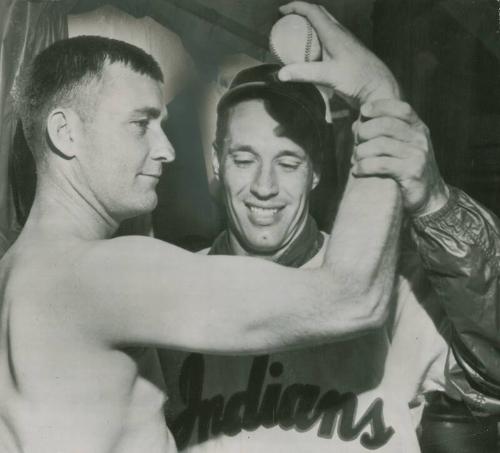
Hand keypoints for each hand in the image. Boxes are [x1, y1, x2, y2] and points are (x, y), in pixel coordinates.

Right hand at [277, 1, 399, 105]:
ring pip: (325, 24)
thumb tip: (280, 74)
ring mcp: (345, 41)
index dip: (295, 7)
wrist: (377, 85)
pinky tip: (312, 50)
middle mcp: (340, 32)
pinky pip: (329, 37)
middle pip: (319, 13)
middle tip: (287, 19)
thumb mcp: (326, 75)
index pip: (312, 11)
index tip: (281, 11)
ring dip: (310, 23)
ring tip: (297, 32)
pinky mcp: (347, 51)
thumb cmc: (355, 78)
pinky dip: (317, 37)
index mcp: (333, 33)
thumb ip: (303, 74)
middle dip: (302, 11)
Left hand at [351, 99, 448, 215]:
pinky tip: (357, 170)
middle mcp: (420, 139)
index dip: (381, 106)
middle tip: (356, 142)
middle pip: (387, 125)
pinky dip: (364, 166)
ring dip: (361, 151)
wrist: (428, 197)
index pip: (401, 109)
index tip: (364, 110)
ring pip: (380, 145)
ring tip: (355, 159)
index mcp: (418, 128)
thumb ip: (382, 134)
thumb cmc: (407, 169)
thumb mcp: (399, 147)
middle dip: (365, 131)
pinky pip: (380, 164)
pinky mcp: (411, 172)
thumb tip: (357, 123)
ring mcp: (417, 155)